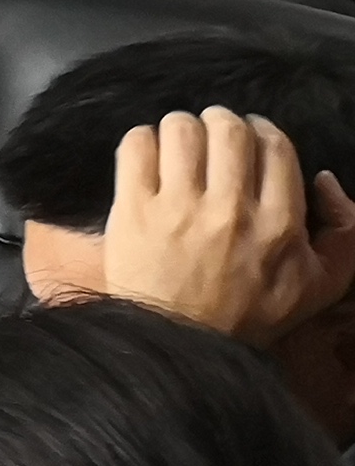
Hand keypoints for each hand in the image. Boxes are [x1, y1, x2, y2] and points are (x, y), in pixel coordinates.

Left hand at [104, 107, 354, 341]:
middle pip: (228, 129)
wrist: (182, 343)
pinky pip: (136, 146)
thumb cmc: (250, 313)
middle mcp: (231, 209)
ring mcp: (178, 207)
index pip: (275, 145)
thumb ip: (345, 234)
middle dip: (220, 122)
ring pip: (181, 129)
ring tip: (180, 145)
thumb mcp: (320, 284)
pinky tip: (149, 157)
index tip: (251, 137)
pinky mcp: (133, 209)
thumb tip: (325, 180)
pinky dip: (142, 141)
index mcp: (280, 223)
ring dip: (181, 128)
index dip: (261, 130)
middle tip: (212, 134)